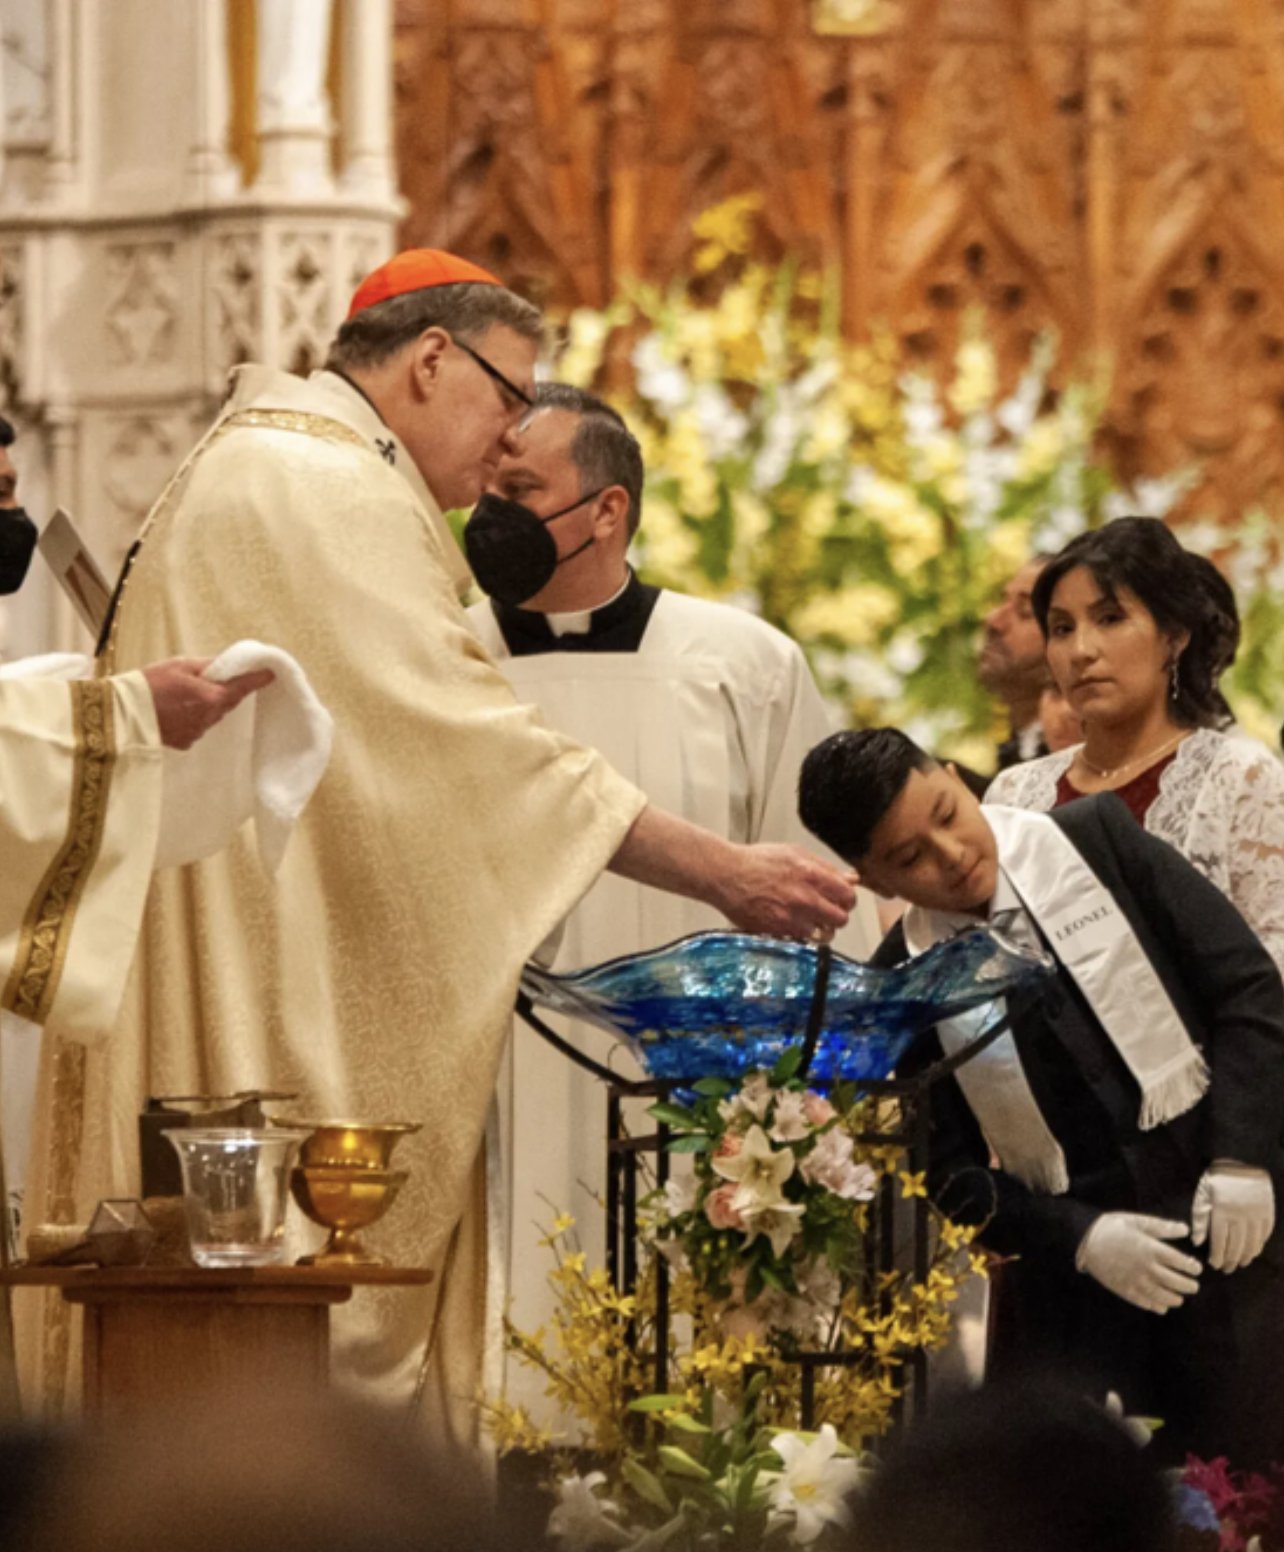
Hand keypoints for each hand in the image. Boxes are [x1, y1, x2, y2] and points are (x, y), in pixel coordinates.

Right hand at [140, 657, 274, 750]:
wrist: (121, 713)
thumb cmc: (149, 683)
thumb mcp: (180, 665)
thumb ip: (208, 666)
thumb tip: (227, 664)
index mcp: (211, 697)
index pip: (242, 687)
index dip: (257, 680)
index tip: (271, 674)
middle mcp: (209, 718)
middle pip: (227, 702)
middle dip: (225, 691)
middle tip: (214, 679)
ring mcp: (198, 732)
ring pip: (211, 715)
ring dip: (206, 705)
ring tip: (183, 695)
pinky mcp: (186, 742)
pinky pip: (197, 727)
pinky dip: (192, 718)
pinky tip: (174, 711)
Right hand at [717, 843, 855, 937]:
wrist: (726, 875)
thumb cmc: (756, 861)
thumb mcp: (794, 853)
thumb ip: (826, 867)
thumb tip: (851, 878)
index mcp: (811, 875)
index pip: (848, 895)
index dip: (847, 898)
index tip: (842, 899)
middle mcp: (804, 898)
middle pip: (840, 919)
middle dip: (837, 915)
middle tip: (828, 911)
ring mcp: (791, 918)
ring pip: (823, 934)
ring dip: (819, 927)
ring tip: (809, 918)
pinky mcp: (778, 932)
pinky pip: (802, 940)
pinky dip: (800, 934)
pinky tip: (792, 922)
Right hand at [1075, 1212, 1201, 1313]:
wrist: (1085, 1240)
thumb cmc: (1112, 1228)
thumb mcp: (1137, 1221)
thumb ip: (1162, 1227)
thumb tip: (1185, 1229)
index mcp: (1151, 1249)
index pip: (1181, 1262)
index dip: (1192, 1267)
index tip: (1196, 1268)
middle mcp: (1147, 1268)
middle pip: (1176, 1282)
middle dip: (1189, 1286)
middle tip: (1194, 1286)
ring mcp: (1136, 1281)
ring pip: (1163, 1296)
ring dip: (1176, 1298)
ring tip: (1180, 1298)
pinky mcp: (1125, 1290)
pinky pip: (1146, 1303)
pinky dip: (1157, 1306)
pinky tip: (1162, 1306)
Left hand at [1191, 1162, 1274, 1272]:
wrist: (1240, 1157)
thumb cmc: (1216, 1177)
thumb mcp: (1202, 1194)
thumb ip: (1200, 1219)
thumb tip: (1197, 1242)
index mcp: (1221, 1211)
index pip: (1219, 1242)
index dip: (1217, 1257)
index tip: (1215, 1265)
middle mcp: (1240, 1215)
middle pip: (1236, 1246)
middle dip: (1231, 1260)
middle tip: (1227, 1269)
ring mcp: (1256, 1214)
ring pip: (1251, 1243)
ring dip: (1246, 1256)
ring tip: (1240, 1264)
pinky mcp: (1267, 1210)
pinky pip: (1264, 1233)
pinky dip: (1259, 1245)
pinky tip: (1254, 1251)